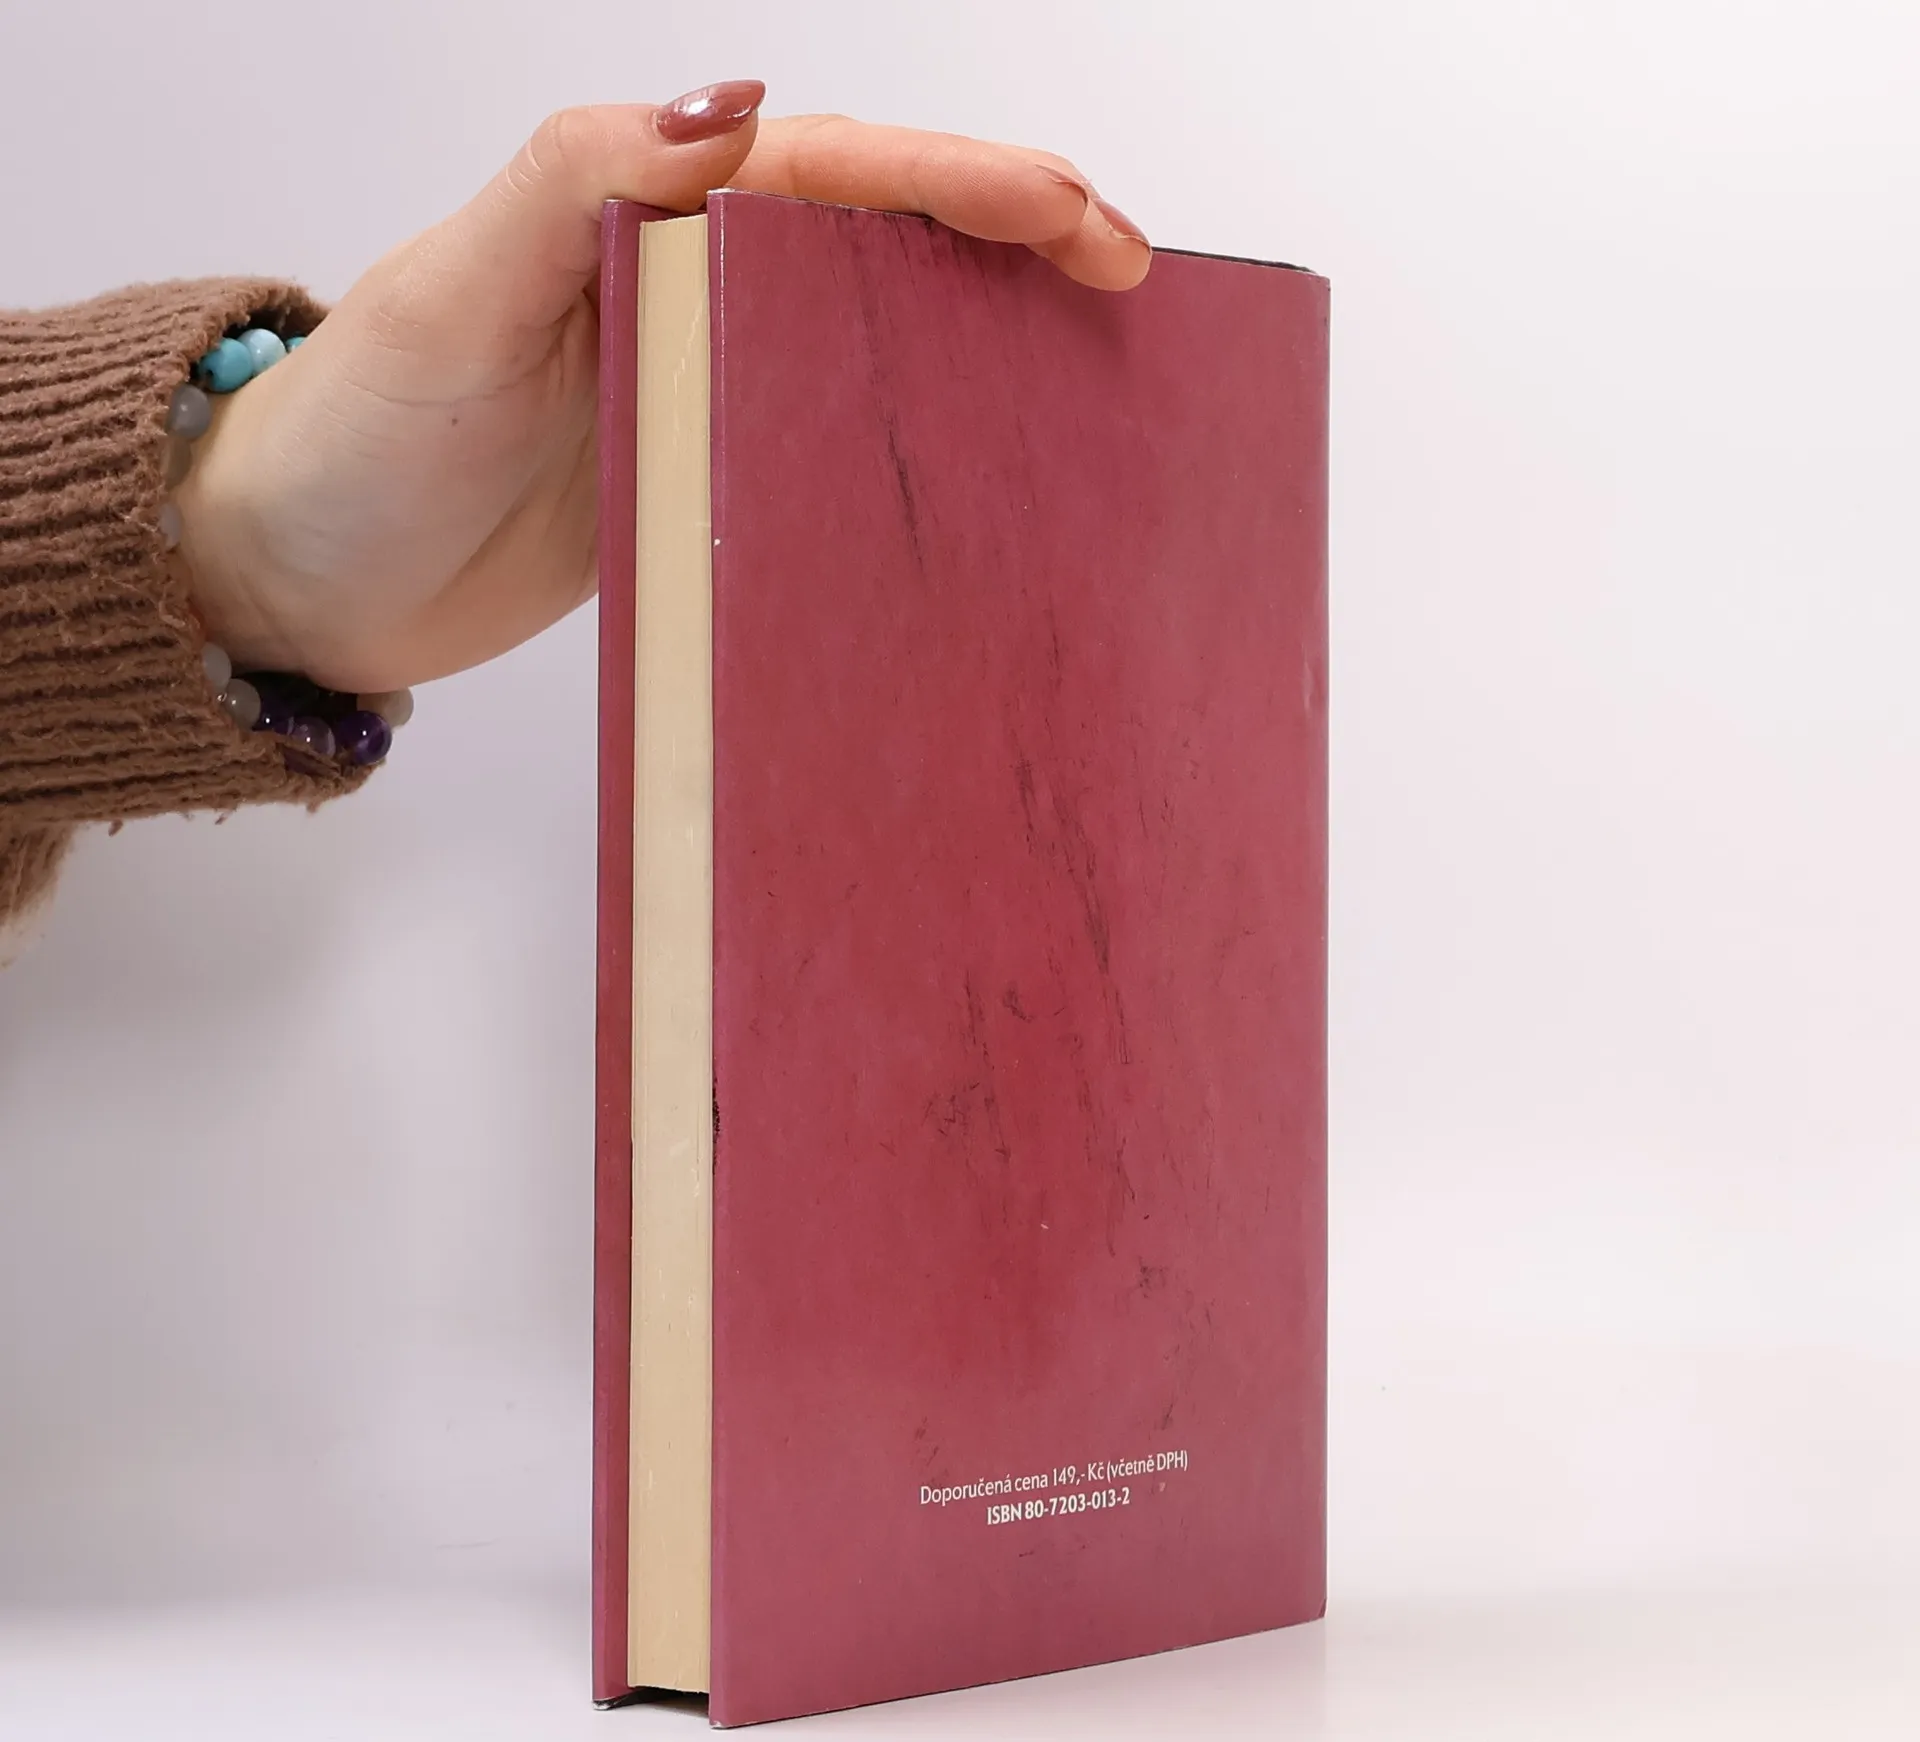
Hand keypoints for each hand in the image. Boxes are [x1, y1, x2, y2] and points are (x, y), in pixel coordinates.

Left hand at [173, 86, 1151, 694]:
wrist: (305, 577)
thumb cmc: (359, 437)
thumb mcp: (457, 289)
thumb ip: (585, 184)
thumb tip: (741, 110)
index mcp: (647, 214)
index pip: (840, 174)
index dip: (971, 185)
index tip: (1085, 222)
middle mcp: (689, 288)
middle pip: (883, 241)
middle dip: (1013, 239)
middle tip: (1130, 279)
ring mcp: (703, 386)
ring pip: (872, 337)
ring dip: (980, 336)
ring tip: (1090, 364)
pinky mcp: (699, 476)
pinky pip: (826, 443)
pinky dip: (909, 445)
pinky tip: (972, 474)